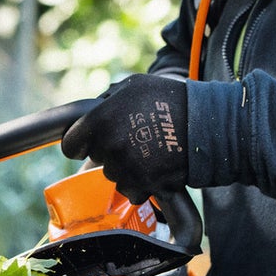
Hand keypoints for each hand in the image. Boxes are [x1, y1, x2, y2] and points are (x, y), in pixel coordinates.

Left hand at [59, 74, 189, 203]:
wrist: (205, 125)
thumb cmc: (170, 99)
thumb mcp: (134, 85)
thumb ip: (108, 99)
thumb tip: (95, 108)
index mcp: (100, 121)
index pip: (71, 145)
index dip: (80, 142)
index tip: (87, 143)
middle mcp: (109, 147)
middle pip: (96, 160)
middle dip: (108, 151)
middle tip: (131, 139)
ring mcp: (126, 168)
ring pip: (113, 175)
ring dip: (125, 167)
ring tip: (147, 151)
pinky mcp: (143, 185)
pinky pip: (131, 190)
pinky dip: (140, 183)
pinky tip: (154, 167)